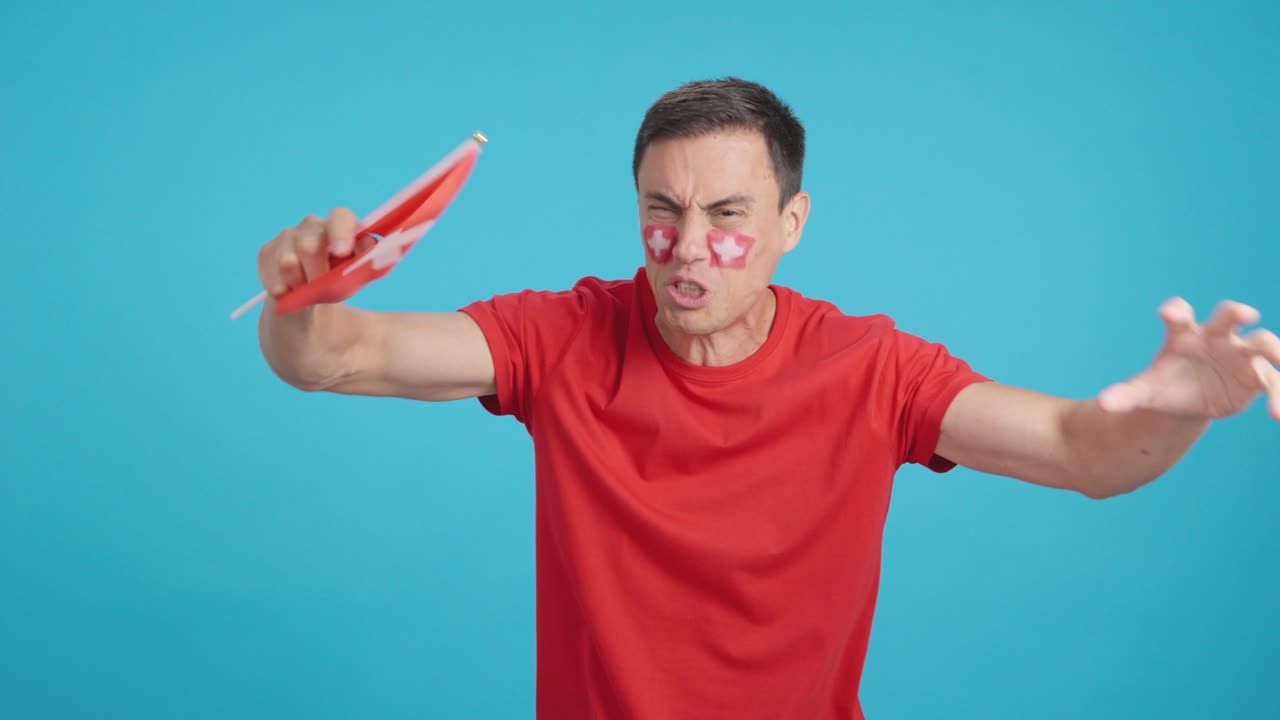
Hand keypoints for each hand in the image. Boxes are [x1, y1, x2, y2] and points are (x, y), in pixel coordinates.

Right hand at [257, 208, 375, 298]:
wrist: (310, 296)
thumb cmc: (340, 280)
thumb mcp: (358, 275)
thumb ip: (368, 262)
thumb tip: (370, 247)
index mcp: (340, 227)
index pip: (341, 217)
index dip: (341, 233)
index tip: (342, 252)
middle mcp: (313, 226)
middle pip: (309, 245)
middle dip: (316, 273)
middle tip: (320, 287)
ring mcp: (288, 236)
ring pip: (288, 262)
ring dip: (298, 284)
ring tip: (306, 291)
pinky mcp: (268, 251)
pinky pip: (270, 271)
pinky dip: (281, 288)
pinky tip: (287, 292)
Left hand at [1098, 298, 1279, 420]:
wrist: (1188, 400)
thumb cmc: (1165, 386)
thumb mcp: (1143, 391)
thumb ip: (1124, 395)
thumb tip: (1104, 405)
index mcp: (1184, 334)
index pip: (1179, 314)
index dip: (1176, 309)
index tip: (1168, 312)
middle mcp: (1216, 337)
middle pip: (1229, 316)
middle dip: (1237, 312)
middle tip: (1246, 314)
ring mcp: (1240, 354)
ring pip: (1263, 343)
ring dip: (1273, 351)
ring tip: (1278, 364)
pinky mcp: (1257, 376)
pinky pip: (1274, 381)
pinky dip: (1279, 397)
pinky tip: (1277, 417)